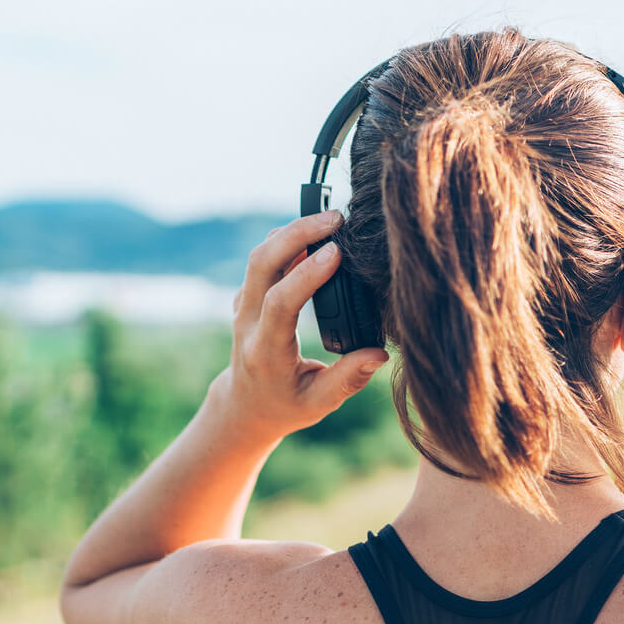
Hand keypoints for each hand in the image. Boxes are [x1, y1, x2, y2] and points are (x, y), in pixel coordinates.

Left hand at [220, 210, 388, 439]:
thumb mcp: (320, 403)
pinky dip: (288, 239)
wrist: (246, 405)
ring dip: (293, 231)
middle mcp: (247, 321)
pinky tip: (315, 232)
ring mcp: (243, 305)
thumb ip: (348, 378)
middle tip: (335, 219)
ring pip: (260, 255)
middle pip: (262, 263)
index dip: (307, 273)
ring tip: (331, 219)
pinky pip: (264, 258)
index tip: (337, 252)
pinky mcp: (249, 295)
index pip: (281, 302)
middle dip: (297, 233)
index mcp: (265, 350)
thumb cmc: (287, 405)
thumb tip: (379, 353)